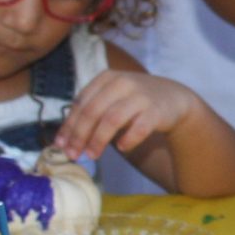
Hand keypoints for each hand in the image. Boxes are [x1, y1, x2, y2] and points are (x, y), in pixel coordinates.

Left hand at [58, 68, 200, 158]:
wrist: (173, 98)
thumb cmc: (134, 102)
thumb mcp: (111, 99)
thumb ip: (91, 113)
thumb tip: (64, 140)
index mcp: (106, 78)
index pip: (81, 102)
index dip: (69, 125)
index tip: (60, 145)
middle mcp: (121, 83)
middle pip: (93, 111)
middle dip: (79, 135)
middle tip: (73, 155)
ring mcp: (140, 95)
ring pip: (112, 119)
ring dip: (98, 140)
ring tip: (91, 155)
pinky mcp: (156, 110)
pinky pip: (139, 128)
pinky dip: (128, 139)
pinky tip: (122, 148)